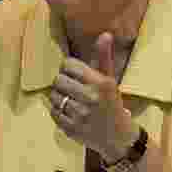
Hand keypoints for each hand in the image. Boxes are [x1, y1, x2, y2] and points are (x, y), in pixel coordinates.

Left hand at [48, 32, 137, 162]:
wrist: (118, 137)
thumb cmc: (112, 104)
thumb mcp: (110, 80)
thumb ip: (103, 57)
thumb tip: (105, 34)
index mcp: (101, 83)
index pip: (68, 65)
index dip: (68, 68)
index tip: (74, 74)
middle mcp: (90, 98)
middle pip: (58, 80)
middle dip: (62, 82)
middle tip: (71, 87)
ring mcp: (80, 115)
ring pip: (53, 96)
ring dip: (58, 96)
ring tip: (69, 99)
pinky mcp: (71, 129)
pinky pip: (53, 112)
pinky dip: (57, 110)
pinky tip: (68, 111)